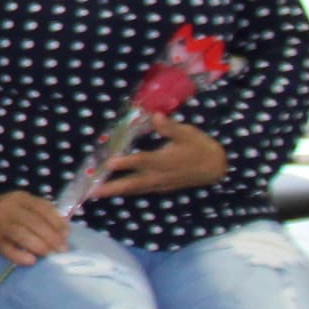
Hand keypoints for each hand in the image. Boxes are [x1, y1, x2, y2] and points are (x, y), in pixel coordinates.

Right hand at [0, 186, 74, 265]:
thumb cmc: (10, 212)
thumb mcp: (25, 204)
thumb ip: (44, 214)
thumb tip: (65, 232)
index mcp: (20, 198)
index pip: (42, 207)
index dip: (57, 222)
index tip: (66, 235)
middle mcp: (8, 209)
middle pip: (33, 222)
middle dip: (51, 237)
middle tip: (62, 249)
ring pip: (21, 234)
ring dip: (39, 245)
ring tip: (49, 253)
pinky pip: (7, 250)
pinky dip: (20, 256)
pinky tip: (32, 261)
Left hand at [84, 115, 229, 200]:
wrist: (215, 167)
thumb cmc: (200, 147)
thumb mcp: (187, 133)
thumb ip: (170, 127)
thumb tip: (155, 115)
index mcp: (165, 160)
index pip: (143, 160)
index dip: (127, 162)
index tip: (110, 162)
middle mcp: (159, 175)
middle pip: (133, 182)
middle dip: (112, 187)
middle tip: (92, 192)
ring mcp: (160, 183)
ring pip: (135, 189)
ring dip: (115, 192)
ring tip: (95, 194)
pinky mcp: (161, 187)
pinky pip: (141, 191)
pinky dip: (127, 191)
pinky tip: (115, 191)